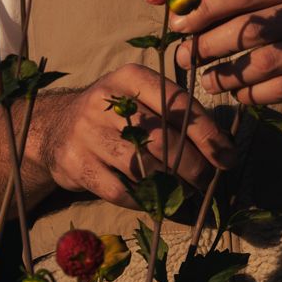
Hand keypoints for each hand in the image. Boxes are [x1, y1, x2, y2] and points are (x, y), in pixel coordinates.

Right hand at [31, 66, 236, 204]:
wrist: (55, 129)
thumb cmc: (114, 116)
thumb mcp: (140, 99)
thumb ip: (176, 115)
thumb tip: (223, 149)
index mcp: (130, 78)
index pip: (177, 105)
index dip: (207, 134)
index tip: (227, 157)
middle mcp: (104, 101)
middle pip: (162, 140)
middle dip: (193, 166)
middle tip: (207, 182)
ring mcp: (86, 133)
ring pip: (142, 167)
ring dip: (171, 186)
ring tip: (187, 194)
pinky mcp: (75, 163)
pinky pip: (120, 191)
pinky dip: (144, 201)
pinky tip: (156, 203)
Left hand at [171, 0, 281, 108]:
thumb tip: (193, 7)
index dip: (207, 9)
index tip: (179, 25)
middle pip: (251, 29)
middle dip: (209, 46)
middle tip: (185, 58)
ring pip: (264, 64)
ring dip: (228, 76)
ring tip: (209, 80)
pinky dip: (254, 95)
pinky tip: (240, 95)